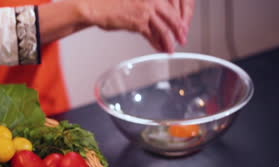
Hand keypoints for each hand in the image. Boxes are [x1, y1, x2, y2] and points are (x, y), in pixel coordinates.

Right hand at [75, 0, 194, 52]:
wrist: (95, 6)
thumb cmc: (109, 3)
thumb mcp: (132, 1)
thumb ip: (146, 8)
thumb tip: (153, 20)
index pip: (171, 6)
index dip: (178, 18)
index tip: (181, 26)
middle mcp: (151, 0)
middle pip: (172, 17)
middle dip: (179, 30)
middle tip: (183, 39)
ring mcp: (146, 10)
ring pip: (164, 28)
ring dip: (169, 41)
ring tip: (171, 49)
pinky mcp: (138, 22)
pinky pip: (152, 36)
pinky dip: (157, 44)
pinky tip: (160, 49)